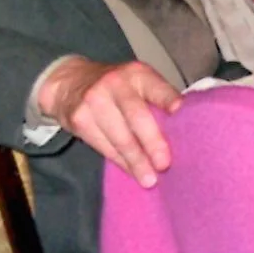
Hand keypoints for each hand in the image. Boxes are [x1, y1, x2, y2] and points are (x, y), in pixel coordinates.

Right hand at [37, 57, 179, 187]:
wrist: (70, 82)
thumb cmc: (117, 87)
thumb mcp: (138, 81)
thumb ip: (158, 98)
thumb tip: (183, 126)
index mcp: (138, 74)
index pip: (156, 88)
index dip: (168, 100)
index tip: (180, 113)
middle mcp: (116, 85)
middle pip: (136, 117)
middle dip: (152, 143)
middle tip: (164, 164)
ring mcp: (95, 102)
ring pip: (119, 137)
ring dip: (135, 162)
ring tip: (149, 179)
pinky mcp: (79, 119)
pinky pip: (104, 146)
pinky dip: (120, 161)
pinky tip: (131, 172)